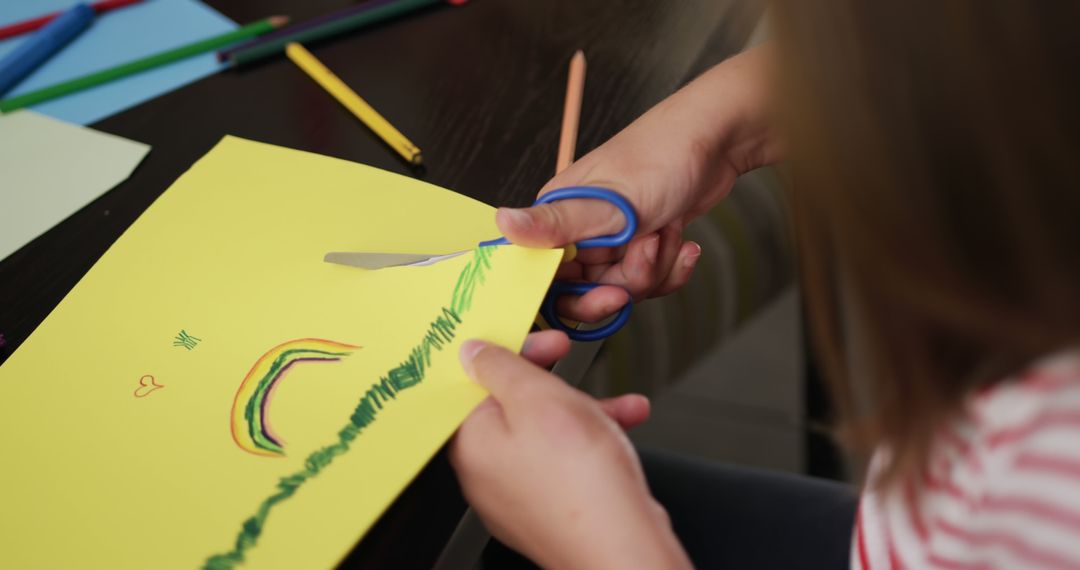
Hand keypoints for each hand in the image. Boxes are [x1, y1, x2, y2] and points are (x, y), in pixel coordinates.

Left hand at [450, 337, 690, 568]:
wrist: (621, 548)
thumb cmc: (582, 482)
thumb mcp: (539, 398)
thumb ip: (502, 368)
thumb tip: (472, 352)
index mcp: (471, 443)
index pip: (472, 384)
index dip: (506, 354)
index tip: (532, 341)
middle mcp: (487, 473)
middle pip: (510, 406)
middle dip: (551, 381)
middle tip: (571, 359)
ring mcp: (518, 494)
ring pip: (545, 432)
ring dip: (583, 408)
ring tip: (614, 403)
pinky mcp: (550, 508)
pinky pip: (565, 460)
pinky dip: (594, 438)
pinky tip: (624, 424)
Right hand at [497, 46, 779, 321]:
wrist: (717, 141)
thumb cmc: (661, 156)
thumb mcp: (609, 200)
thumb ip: (555, 223)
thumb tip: (501, 222)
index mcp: (558, 216)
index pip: (544, 276)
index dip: (572, 296)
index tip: (607, 294)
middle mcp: (579, 231)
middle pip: (585, 291)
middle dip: (623, 284)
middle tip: (645, 260)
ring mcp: (611, 241)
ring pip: (621, 288)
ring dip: (653, 270)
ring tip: (667, 233)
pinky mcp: (639, 246)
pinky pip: (648, 280)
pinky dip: (670, 268)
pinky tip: (683, 243)